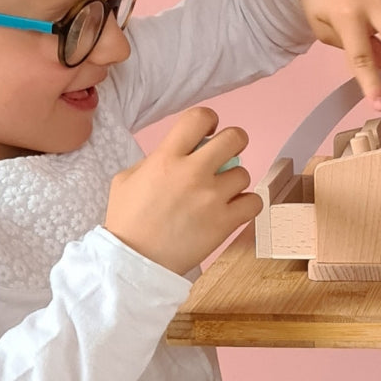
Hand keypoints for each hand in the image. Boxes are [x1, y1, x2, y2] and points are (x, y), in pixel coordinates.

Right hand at [104, 106, 261, 274]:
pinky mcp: (224, 222)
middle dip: (234, 141)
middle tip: (226, 154)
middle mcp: (193, 173)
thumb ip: (154, 160)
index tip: (208, 132)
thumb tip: (177, 153)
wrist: (134, 262)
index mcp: (167, 157)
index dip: (209, 120)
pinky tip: (231, 209)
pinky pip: (254, 202)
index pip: (199, 118)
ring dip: (233, 181)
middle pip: (235, 138)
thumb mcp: (127, 178)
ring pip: (244, 173)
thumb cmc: (127, 221)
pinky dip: (246, 204)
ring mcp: (212, 198)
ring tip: (218, 194)